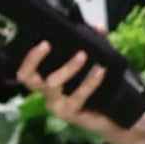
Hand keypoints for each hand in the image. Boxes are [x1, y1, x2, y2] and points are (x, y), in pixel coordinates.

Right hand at [15, 40, 143, 143]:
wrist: (118, 117)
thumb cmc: (102, 89)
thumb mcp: (97, 62)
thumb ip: (97, 44)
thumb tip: (98, 27)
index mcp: (48, 82)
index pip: (26, 72)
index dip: (28, 58)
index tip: (42, 41)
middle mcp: (48, 94)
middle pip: (28, 79)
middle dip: (33, 60)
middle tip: (48, 44)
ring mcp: (57, 105)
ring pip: (52, 84)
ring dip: (67, 67)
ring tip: (83, 55)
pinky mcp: (70, 114)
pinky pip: (76, 97)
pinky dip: (88, 83)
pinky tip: (100, 71)